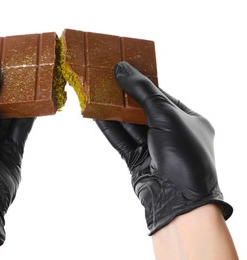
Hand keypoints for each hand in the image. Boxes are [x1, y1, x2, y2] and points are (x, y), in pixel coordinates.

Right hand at [96, 61, 231, 233]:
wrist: (178, 200)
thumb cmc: (183, 155)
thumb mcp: (166, 115)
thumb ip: (142, 91)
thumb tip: (122, 68)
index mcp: (188, 120)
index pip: (161, 95)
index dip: (141, 82)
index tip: (122, 70)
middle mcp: (171, 133)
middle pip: (142, 109)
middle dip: (123, 96)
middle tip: (104, 79)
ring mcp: (153, 148)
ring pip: (129, 124)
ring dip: (112, 111)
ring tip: (95, 93)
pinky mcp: (137, 160)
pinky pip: (121, 139)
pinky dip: (108, 127)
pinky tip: (95, 114)